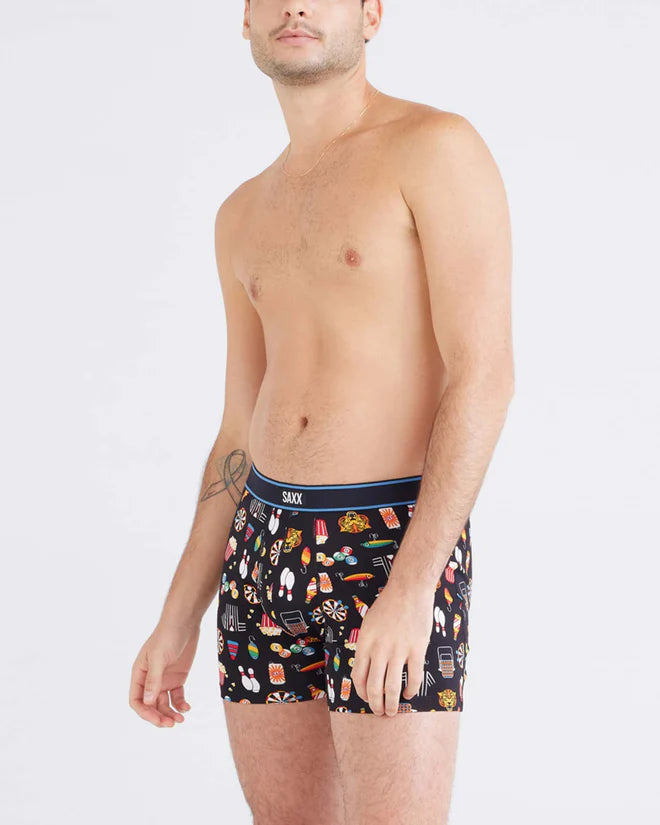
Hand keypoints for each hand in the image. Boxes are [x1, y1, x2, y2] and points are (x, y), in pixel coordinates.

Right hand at [129, 622, 199, 727]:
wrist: (185, 623)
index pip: (136, 700)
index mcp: (139, 674)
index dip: (145, 713)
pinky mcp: (177, 678)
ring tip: (181, 719)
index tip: (158, 720)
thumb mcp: (158, 657)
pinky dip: (180, 704)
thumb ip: (153, 680)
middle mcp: (150, 680)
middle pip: (150, 706)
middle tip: (171, 724)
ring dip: (170, 713)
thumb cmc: (167, 636)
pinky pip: (176, 697)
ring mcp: (164, 680)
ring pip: (164, 704)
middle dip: (159, 716)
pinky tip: (187, 708)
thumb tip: (147, 702)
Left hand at [350, 578, 434, 715]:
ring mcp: (398, 651)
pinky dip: (411, 691)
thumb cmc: (387, 605)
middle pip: (374, 687)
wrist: (408, 590)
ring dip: (391, 704)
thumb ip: (367, 646)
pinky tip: (409, 694)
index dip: (362, 692)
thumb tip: (366, 668)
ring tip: (392, 712)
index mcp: (365, 643)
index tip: (366, 699)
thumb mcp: (368, 624)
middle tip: (379, 712)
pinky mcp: (417, 650)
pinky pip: (414, 678)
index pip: (358, 677)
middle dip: (375, 704)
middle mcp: (379, 649)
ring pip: (392, 687)